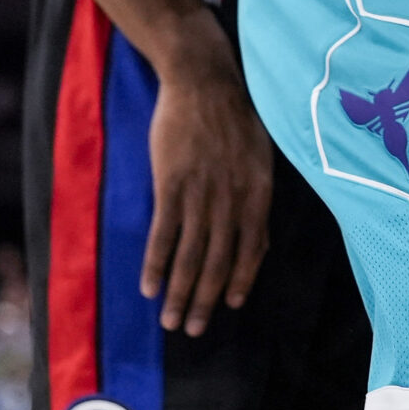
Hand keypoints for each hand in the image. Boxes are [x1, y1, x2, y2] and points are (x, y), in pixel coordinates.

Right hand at [141, 26, 275, 335]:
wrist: (204, 80)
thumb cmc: (233, 116)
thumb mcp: (260, 154)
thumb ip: (256, 195)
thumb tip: (255, 235)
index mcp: (258, 190)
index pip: (252, 247)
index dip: (241, 279)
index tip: (231, 305)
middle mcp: (232, 197)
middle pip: (219, 260)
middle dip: (206, 299)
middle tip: (192, 329)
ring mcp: (201, 191)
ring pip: (191, 254)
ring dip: (180, 292)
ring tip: (170, 319)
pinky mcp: (171, 183)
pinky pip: (163, 233)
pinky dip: (156, 264)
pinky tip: (149, 286)